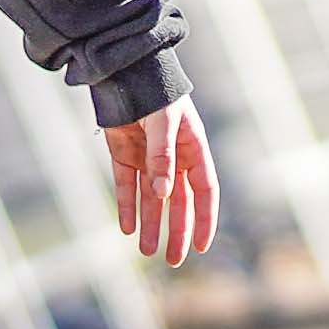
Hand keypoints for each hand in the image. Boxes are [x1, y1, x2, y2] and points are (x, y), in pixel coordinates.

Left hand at [107, 96, 219, 265]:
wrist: (125, 69)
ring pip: (151, 199)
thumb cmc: (154, 91)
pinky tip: (127, 229)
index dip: (204, 219)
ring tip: (147, 251)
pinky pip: (127, 186)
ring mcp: (148, 157)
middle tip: (172, 259)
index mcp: (193, 149)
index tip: (201, 245)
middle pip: (177, 202)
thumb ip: (163, 157)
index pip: (204, 191)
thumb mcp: (163, 123)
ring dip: (150, 224)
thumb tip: (162, 195)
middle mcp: (173, 158)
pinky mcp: (124, 153)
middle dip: (176, 231)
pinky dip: (127, 206)